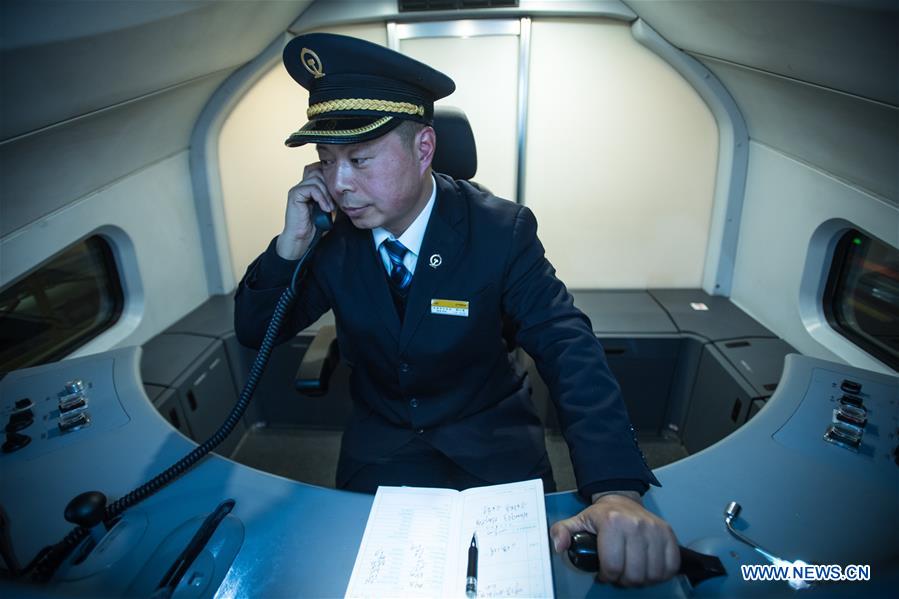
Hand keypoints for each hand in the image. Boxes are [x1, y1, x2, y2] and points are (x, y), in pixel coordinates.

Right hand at [276, 162, 334, 259]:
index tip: (339, 193)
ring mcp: (298, 189)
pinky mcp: (295, 194)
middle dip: (330, 184)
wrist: (303, 239)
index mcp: (310, 186)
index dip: (330, 177)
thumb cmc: (315, 226)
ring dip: (327, 193)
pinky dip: (321, 198)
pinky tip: (325, 209)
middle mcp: (303, 185)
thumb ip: (332, 196)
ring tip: (330, 208)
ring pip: (316, 178)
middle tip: (334, 202)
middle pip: (319, 170)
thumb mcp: (329, 207)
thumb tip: (345, 188)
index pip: (320, 169)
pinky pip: (311, 188)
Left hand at [550, 493, 679, 585]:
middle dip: (624, 580)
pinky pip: (670, 566)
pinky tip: (648, 568)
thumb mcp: (577, 521)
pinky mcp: (668, 534)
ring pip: (653, 573)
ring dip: (642, 579)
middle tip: (618, 574)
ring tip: (632, 572)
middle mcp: (636, 525)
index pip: (613, 566)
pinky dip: (660, 574)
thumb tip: (559, 545)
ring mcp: (654, 529)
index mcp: (612, 522)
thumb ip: (562, 532)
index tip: (604, 574)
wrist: (622, 499)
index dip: (607, 577)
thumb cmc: (601, 515)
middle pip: (634, 574)